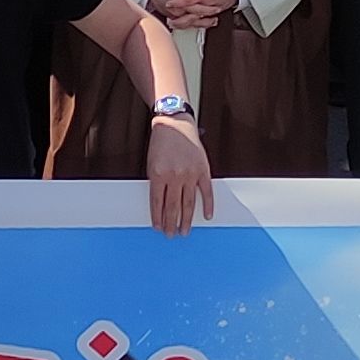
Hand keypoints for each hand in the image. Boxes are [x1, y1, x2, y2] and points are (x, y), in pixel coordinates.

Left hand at [143, 113, 213, 236]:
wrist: (174, 125)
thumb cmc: (161, 144)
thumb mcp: (151, 164)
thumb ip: (156, 183)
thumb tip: (161, 205)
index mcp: (158, 175)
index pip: (158, 203)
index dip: (158, 218)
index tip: (158, 228)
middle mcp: (175, 176)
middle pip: (173, 207)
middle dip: (171, 223)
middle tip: (171, 234)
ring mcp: (190, 174)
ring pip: (189, 203)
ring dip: (186, 220)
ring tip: (184, 231)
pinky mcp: (203, 170)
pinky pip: (206, 192)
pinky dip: (207, 205)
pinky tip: (207, 216)